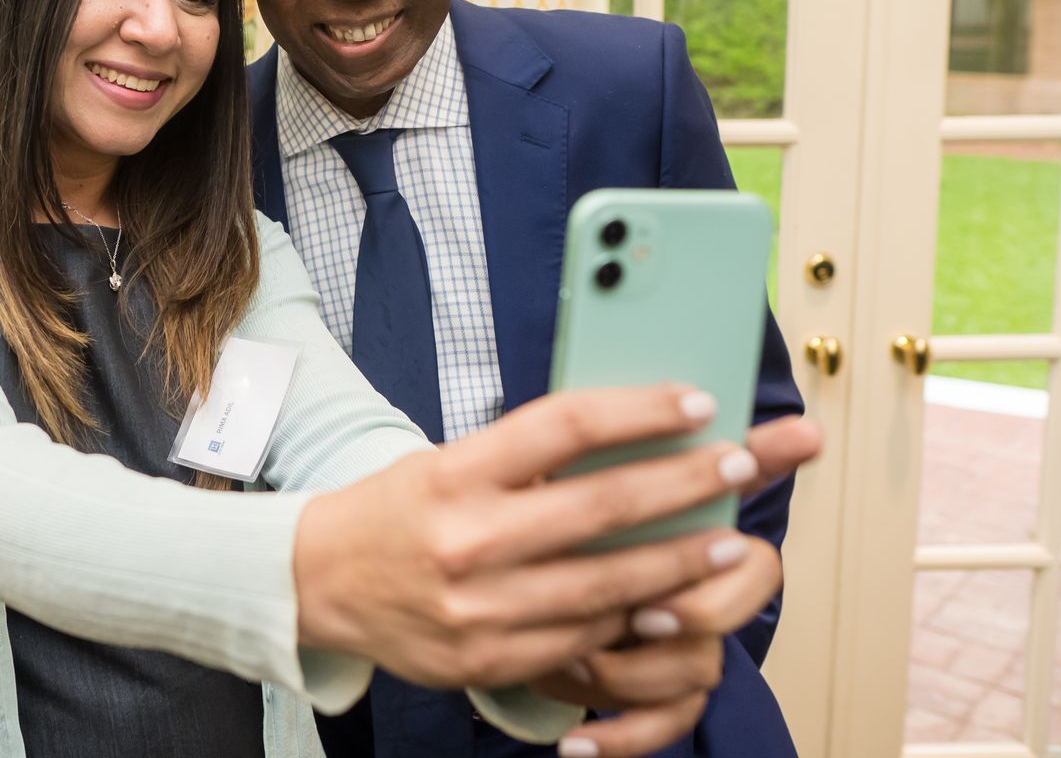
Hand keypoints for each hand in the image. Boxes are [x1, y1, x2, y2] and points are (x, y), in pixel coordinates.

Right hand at [293, 386, 819, 754]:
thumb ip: (527, 459)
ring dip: (679, 564)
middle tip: (742, 465)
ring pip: (607, 586)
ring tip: (728, 543)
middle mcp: (468, 539)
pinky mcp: (490, 659)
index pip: (564, 426)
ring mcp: (480, 607)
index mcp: (457, 473)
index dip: (640, 411)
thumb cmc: (398, 511)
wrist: (319, 582)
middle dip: (685, 485)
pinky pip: (582, 638)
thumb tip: (630, 439)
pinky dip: (629, 618)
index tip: (698, 401)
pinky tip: (665, 601)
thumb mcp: (448, 462)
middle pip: (600, 507)